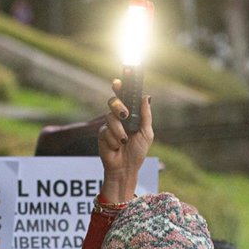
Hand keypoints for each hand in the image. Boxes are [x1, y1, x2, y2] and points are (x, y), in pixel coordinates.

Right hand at [99, 83, 152, 203]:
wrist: (126, 169)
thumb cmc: (137, 152)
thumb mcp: (146, 133)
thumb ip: (145, 115)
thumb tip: (146, 96)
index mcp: (131, 115)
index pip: (125, 97)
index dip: (121, 87)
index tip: (120, 80)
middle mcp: (119, 118)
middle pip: (113, 102)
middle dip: (118, 105)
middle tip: (125, 114)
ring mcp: (109, 126)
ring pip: (110, 117)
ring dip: (118, 130)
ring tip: (124, 140)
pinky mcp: (102, 134)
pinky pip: (106, 131)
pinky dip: (114, 140)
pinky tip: (116, 148)